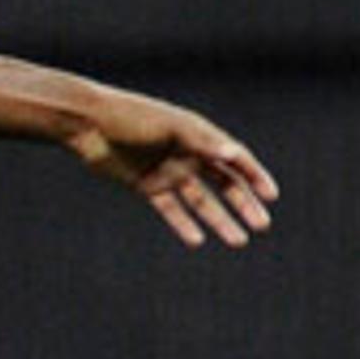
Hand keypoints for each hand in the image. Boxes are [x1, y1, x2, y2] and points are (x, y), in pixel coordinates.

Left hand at [70, 95, 276, 248]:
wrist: (88, 124)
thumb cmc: (132, 117)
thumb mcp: (170, 128)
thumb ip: (202, 141)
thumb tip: (234, 155)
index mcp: (199, 135)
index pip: (235, 159)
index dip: (255, 176)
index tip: (271, 196)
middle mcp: (187, 154)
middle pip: (224, 183)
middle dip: (244, 204)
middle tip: (262, 225)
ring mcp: (168, 171)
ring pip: (201, 201)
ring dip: (219, 220)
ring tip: (238, 241)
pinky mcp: (146, 184)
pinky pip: (170, 208)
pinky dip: (183, 224)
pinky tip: (196, 240)